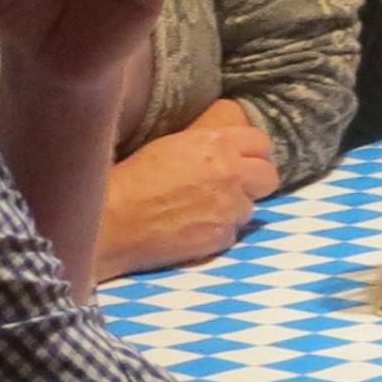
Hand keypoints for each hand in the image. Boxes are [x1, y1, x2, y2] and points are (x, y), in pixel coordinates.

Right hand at [97, 114, 278, 278]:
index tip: (241, 159)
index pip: (261, 143)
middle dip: (253, 180)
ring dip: (233, 208)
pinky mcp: (221, 238)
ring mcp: (229, 209)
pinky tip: (193, 228)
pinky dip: (218, 231)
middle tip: (231, 185)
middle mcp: (232, 174)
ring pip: (250, 207)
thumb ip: (210, 143)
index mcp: (219, 144)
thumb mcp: (173, 143)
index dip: (252, 152)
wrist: (112, 220)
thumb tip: (230, 144)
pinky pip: (232, 232)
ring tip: (202, 209)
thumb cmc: (133, 178)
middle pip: (269, 177)